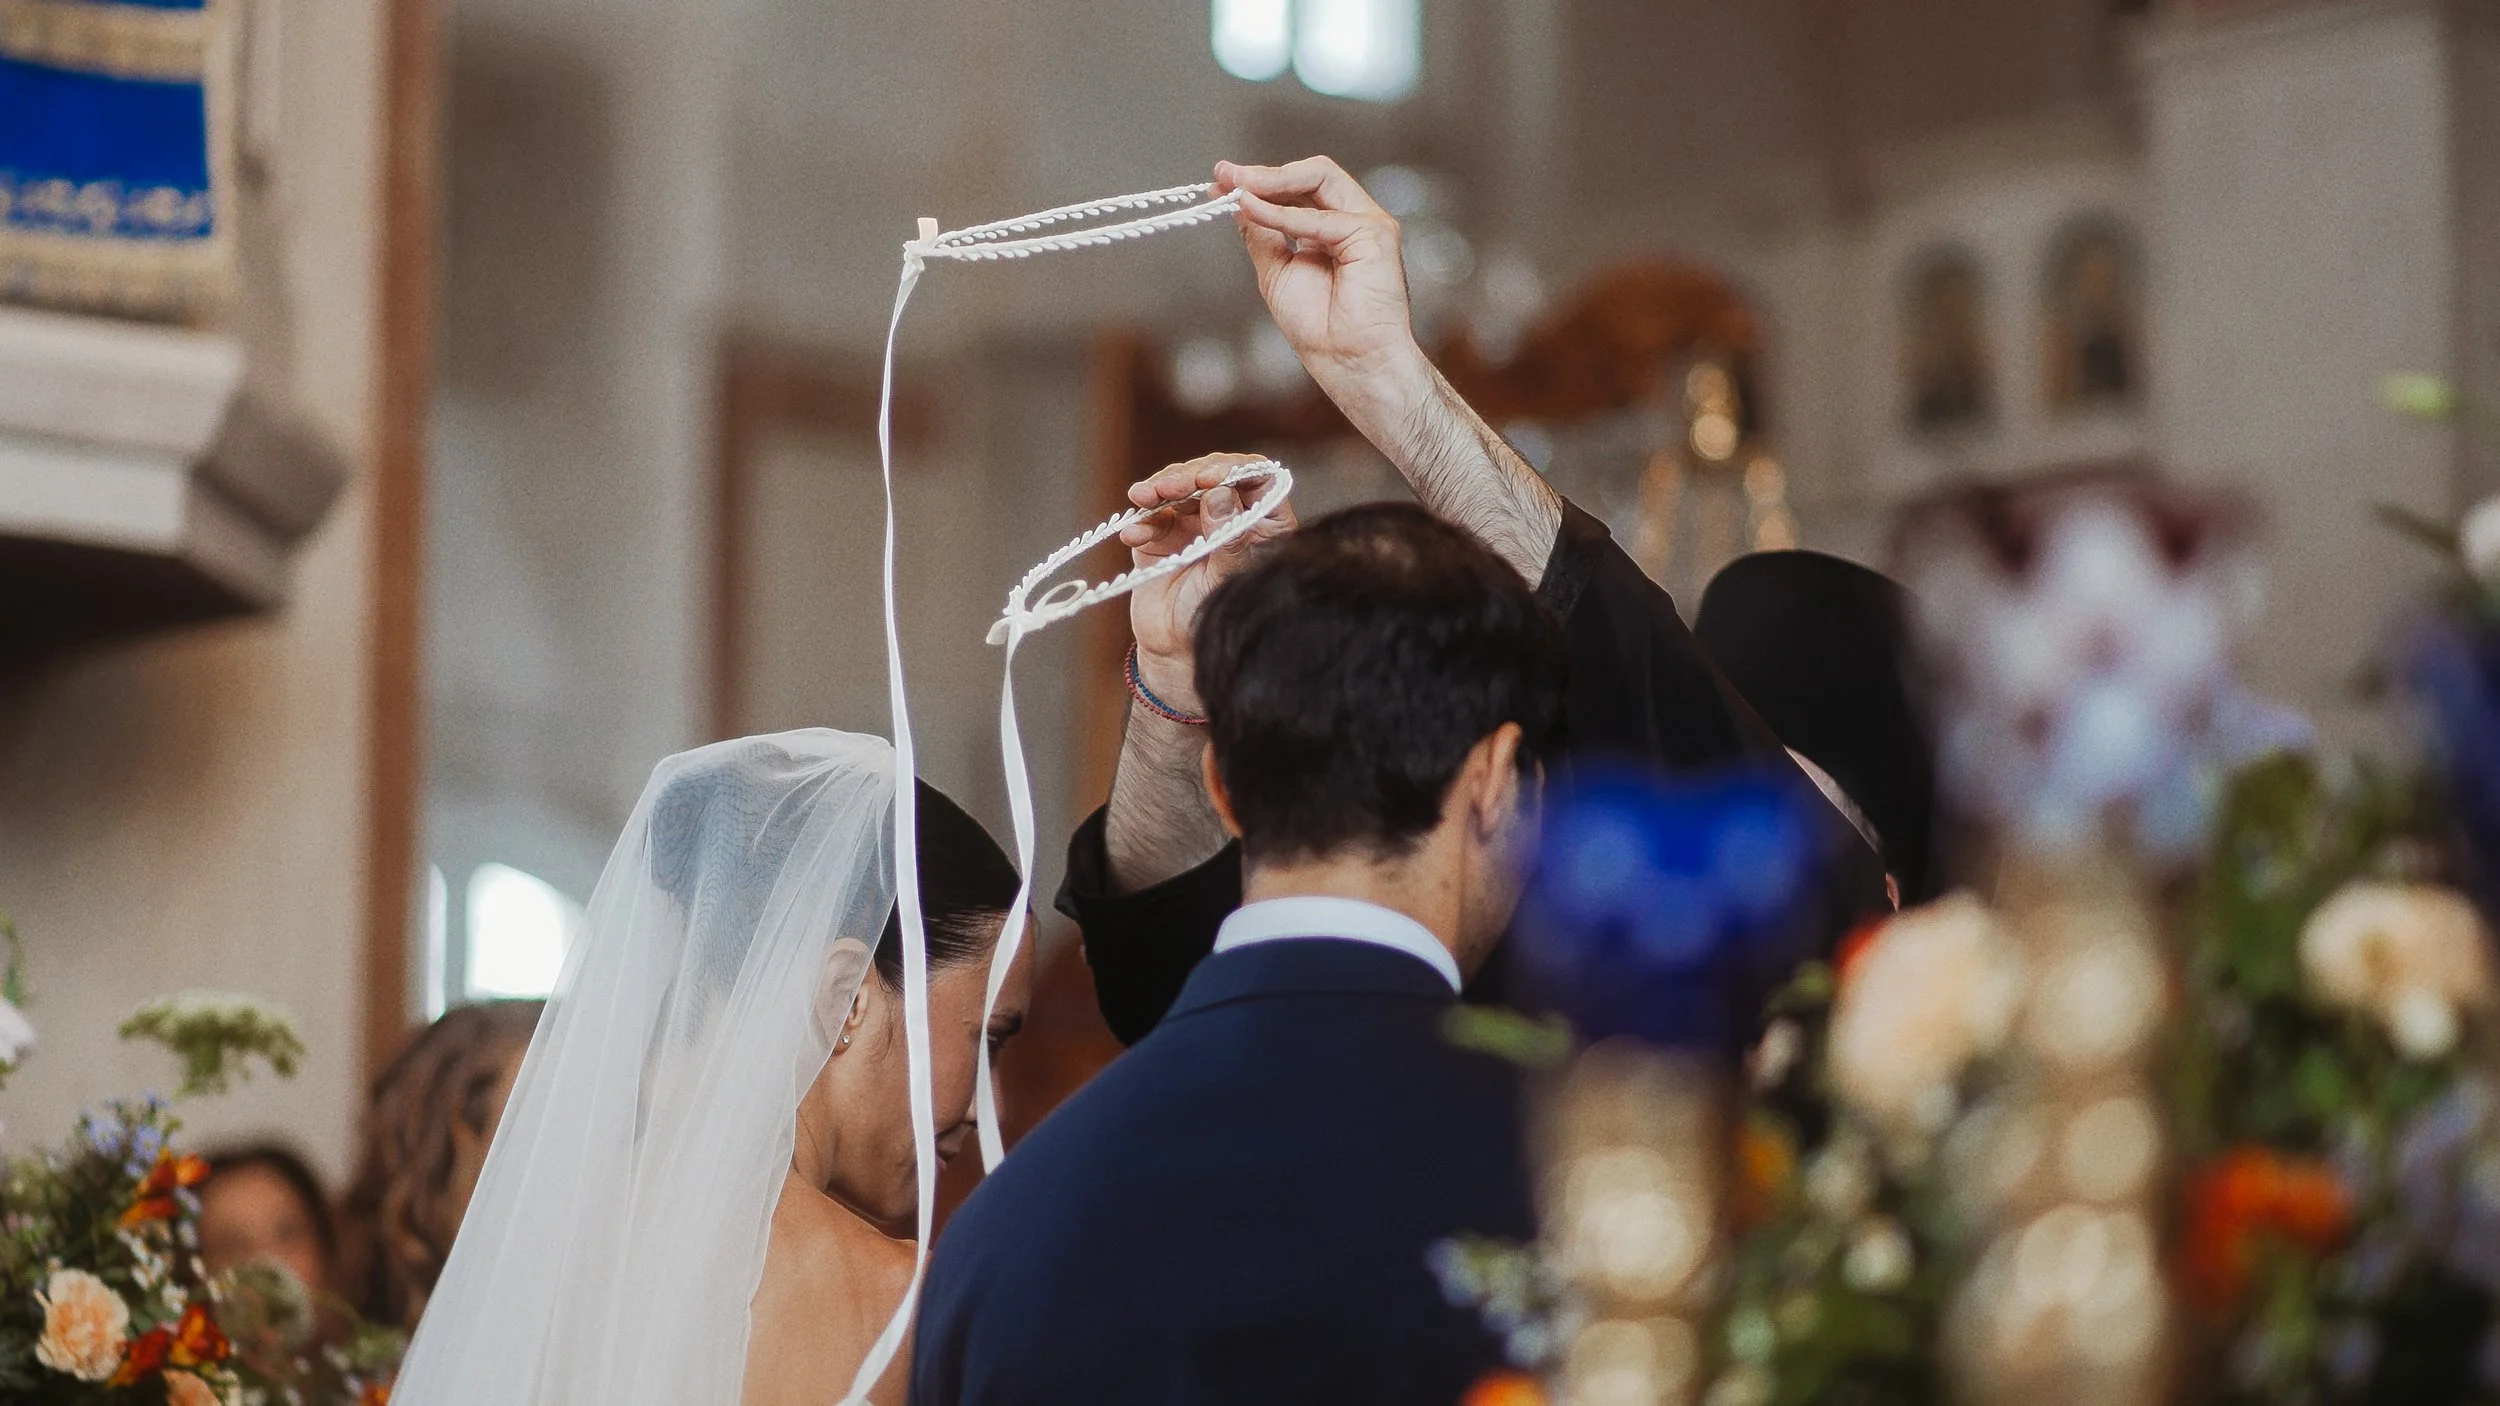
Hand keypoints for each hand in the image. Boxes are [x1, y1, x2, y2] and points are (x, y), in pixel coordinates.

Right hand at [1118, 452, 1295, 712]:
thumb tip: (1220, 493)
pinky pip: (1151, 515)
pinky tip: (1133, 534)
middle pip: (1214, 475)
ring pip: (1180, 487)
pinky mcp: (1162, 534)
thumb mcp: (1227, 580)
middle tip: (1171, 487)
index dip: (1236, 469)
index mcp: (1263, 523)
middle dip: (1189, 475)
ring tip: (1143, 497)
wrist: (1179, 652)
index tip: (1211, 479)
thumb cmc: (1218, 618)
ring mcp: (1195, 521)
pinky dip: (1141, 520)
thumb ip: (1228, 538)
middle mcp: (1231, 515)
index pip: (1258, 479)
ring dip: (1159, 487)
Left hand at [1214, 158, 1427, 412]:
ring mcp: (1368, 225)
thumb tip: (1236, 200)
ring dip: (1271, 181)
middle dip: (1264, 173)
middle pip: (1312, 175)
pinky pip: (1320, 217)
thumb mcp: (1276, 272)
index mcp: (1333, 230)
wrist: (1348, 362)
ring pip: (1319, 178)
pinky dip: (1282, 215)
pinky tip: (1253, 210)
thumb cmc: (1320, 330)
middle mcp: (1354, 221)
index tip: (1221, 179)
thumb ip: (1261, 234)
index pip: (1299, 189)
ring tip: (1236, 186)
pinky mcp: (1375, 235)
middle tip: (1225, 175)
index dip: (1260, 182)